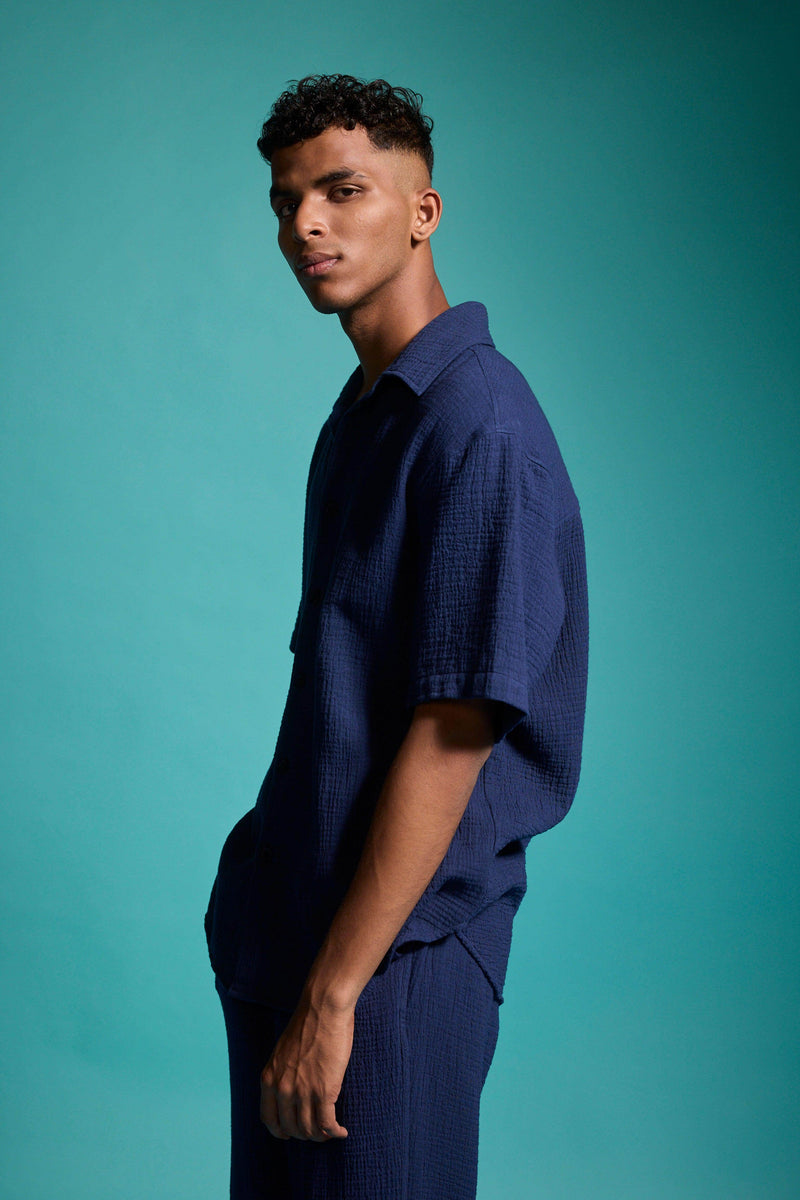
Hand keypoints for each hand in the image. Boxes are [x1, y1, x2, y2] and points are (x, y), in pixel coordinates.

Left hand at [260, 991, 353, 1140]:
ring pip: (309, 1130)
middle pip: (291, 1128)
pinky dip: (335, 1132)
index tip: (291, 1133)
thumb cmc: (309, 1024)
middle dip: (305, 1134)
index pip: (269, 1118)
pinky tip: (342, 1131)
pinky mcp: (324, 1091)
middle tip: (317, 1131)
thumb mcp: (283, 1051)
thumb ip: (283, 1072)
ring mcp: (302, 1091)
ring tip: (331, 1130)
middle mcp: (282, 1089)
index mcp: (269, 1078)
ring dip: (321, 1136)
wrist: (323, 1008)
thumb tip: (292, 1088)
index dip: (281, 1131)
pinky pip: (327, 1124)